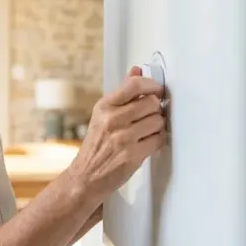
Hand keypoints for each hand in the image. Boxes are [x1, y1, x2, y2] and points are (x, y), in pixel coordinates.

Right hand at [68, 66, 166, 201]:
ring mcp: (123, 137)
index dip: (151, 85)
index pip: (134, 85)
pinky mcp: (133, 154)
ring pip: (158, 121)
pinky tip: (148, 142)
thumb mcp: (103, 114)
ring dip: (157, 126)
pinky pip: (159, 139)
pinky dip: (157, 140)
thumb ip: (122, 92)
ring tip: (147, 131)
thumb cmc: (97, 145)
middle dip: (155, 109)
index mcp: (104, 106)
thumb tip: (136, 70)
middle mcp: (112, 119)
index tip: (157, 90)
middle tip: (150, 115)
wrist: (86, 176)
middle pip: (151, 102)